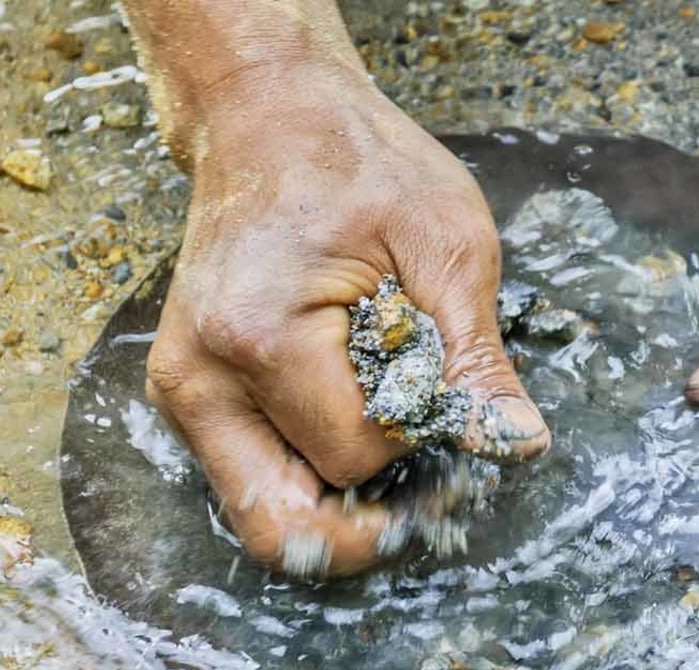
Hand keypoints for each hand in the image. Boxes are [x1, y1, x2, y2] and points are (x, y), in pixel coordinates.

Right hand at [144, 64, 548, 575]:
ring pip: (264, 515)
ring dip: (336, 502)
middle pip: (287, 522)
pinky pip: (252, 479)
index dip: (420, 447)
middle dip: (369, 513)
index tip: (456, 410)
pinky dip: (309, 474)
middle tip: (430, 478)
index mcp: (259, 336)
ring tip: (391, 439)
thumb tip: (517, 445)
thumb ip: (477, 359)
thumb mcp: (448, 246)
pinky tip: (353, 424)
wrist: (269, 117)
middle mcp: (198, 378)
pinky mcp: (186, 395)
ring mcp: (181, 392)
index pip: (357, 458)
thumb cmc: (360, 165)